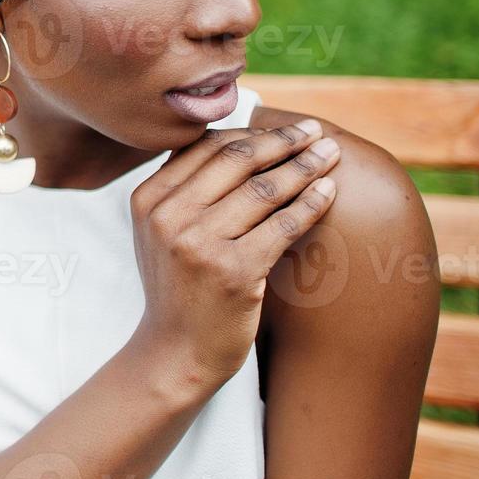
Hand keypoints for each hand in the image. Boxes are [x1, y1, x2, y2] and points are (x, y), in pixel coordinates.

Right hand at [127, 119, 340, 387]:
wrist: (175, 350)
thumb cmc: (179, 286)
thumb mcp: (162, 232)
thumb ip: (185, 189)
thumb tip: (235, 139)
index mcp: (148, 198)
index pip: (206, 148)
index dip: (252, 132)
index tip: (286, 127)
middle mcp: (168, 216)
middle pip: (236, 160)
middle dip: (283, 141)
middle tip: (316, 132)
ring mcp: (198, 243)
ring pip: (263, 189)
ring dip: (304, 167)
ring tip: (330, 155)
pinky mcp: (233, 271)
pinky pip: (282, 225)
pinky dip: (311, 204)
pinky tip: (329, 191)